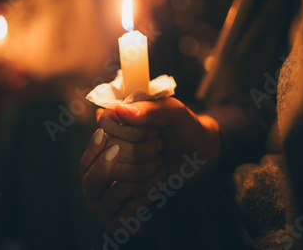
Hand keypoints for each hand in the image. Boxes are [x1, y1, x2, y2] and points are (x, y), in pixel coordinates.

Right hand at [80, 98, 221, 230]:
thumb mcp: (172, 113)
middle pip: (110, 151)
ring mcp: (112, 163)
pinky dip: (147, 186)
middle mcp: (108, 138)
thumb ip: (148, 110)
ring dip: (146, 170)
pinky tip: (158, 177)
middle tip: (160, 145)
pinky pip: (123, 193)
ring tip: (159, 161)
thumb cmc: (184, 128)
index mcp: (116, 115)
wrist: (197, 154)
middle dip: (143, 152)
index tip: (155, 131)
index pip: (105, 125)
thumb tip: (119, 110)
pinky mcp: (120, 185)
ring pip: (115, 174)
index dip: (132, 132)